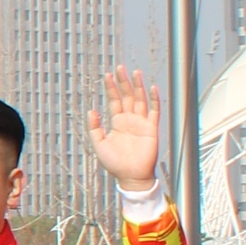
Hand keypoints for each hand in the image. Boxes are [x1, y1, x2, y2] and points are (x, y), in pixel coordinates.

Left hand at [88, 66, 162, 194]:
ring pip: (140, 100)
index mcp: (116, 123)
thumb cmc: (114, 163)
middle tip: (120, 68)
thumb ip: (95, 128)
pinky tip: (152, 88)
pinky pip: (154, 111)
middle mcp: (129, 120)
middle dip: (123, 82)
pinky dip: (154, 100)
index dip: (111, 88)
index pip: (114, 101)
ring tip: (135, 72)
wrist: (130, 177)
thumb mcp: (99, 144)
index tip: (107, 75)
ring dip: (138, 86)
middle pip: (127, 96)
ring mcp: (141, 123)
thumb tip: (92, 110)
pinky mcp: (151, 129)